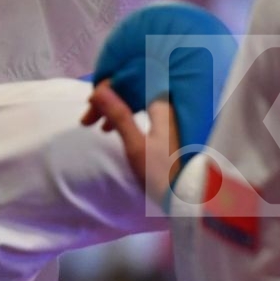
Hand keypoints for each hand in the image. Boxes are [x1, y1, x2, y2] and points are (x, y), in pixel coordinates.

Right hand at [83, 80, 182, 204]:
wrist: (191, 198)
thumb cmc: (164, 174)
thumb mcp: (136, 146)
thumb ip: (119, 116)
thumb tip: (99, 90)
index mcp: (163, 106)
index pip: (133, 82)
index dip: (109, 86)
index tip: (90, 103)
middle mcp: (168, 107)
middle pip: (134, 91)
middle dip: (109, 99)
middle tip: (88, 119)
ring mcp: (170, 118)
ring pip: (137, 102)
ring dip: (115, 110)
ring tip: (98, 126)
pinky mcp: (169, 130)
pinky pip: (143, 112)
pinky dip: (126, 117)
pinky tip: (115, 129)